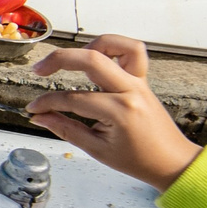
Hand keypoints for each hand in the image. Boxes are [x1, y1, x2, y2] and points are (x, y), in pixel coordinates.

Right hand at [24, 35, 204, 190]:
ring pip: (115, 46)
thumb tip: (41, 118)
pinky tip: (97, 55)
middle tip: (40, 70)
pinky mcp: (142, 79)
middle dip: (59, 60)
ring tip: (73, 58)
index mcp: (119, 112)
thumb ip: (66, 129)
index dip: (47, 103)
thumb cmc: (140, 160)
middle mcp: (130, 91)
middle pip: (90, 60)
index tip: (34, 108)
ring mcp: (139, 82)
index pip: (72, 99)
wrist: (172, 162)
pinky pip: (132, 51)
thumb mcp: (97, 149)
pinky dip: (113, 46)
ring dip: (89, 46)